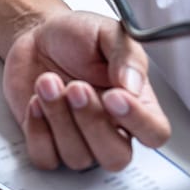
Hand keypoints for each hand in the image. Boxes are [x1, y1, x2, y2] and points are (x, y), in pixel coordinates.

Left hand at [2, 11, 169, 170]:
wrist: (36, 34)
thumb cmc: (76, 36)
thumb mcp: (107, 32)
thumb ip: (126, 56)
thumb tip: (134, 84)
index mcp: (135, 103)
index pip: (154, 133)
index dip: (138, 122)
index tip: (114, 96)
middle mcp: (110, 127)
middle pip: (115, 157)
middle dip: (92, 122)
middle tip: (75, 87)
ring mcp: (78, 138)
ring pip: (78, 157)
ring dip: (59, 118)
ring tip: (47, 81)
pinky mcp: (46, 141)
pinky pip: (45, 157)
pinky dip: (38, 131)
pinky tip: (35, 101)